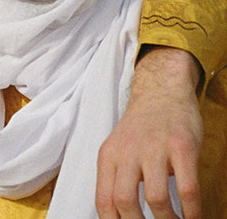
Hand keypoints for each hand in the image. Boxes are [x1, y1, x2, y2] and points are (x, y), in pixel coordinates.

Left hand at [96, 46, 202, 218]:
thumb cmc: (140, 127)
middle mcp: (127, 153)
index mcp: (108, 157)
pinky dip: (191, 210)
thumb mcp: (117, 149)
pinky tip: (193, 217)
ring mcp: (155, 149)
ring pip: (156, 199)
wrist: (161, 93)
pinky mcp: (182, 147)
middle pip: (125, 201)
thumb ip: (115, 176)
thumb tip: (116, 213)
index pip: (104, 200)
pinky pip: (187, 188)